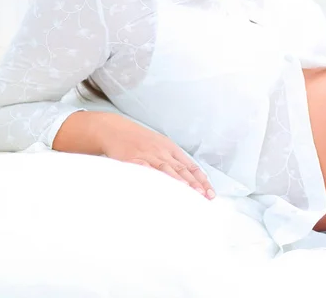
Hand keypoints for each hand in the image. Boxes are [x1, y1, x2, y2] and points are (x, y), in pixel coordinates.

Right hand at [96, 113, 215, 199]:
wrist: (116, 129)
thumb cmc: (140, 141)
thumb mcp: (160, 146)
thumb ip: (173, 161)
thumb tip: (189, 178)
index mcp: (171, 149)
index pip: (190, 166)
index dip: (201, 180)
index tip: (210, 193)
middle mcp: (162, 152)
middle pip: (181, 169)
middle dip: (193, 183)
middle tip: (203, 196)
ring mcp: (148, 155)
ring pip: (165, 169)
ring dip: (176, 180)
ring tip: (186, 191)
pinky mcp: (132, 159)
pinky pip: (142, 167)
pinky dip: (150, 174)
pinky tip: (155, 183)